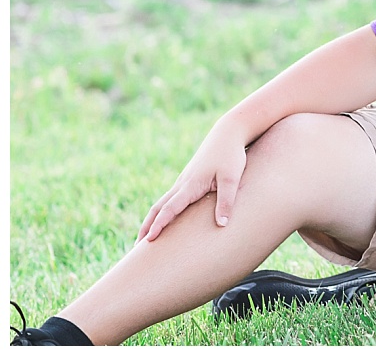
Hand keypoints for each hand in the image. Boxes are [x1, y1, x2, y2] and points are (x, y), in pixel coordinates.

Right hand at [136, 123, 247, 242]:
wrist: (228, 133)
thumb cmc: (231, 155)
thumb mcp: (232, 178)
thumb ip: (227, 201)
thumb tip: (221, 225)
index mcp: (190, 185)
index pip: (170, 208)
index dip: (159, 224)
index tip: (148, 240)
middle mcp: (182, 184)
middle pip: (158, 207)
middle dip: (147, 226)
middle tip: (136, 248)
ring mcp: (184, 181)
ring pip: (162, 202)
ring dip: (152, 219)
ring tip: (146, 238)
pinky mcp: (189, 179)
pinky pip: (171, 198)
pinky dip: (162, 211)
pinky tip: (165, 219)